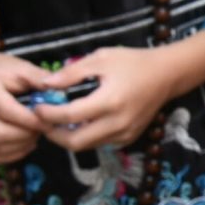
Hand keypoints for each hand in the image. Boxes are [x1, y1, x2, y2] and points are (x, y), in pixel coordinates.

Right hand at [0, 47, 48, 163]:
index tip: (51, 121)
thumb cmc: (2, 70)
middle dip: (28, 135)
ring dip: (23, 145)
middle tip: (43, 128)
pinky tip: (25, 141)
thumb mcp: (22, 68)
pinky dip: (14, 154)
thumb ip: (41, 79)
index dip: (33, 120)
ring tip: (35, 132)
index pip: (8, 112)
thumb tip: (61, 95)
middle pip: (1, 134)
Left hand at [30, 46, 185, 151]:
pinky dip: (86, 137)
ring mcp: (125, 133)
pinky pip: (100, 143)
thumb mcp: (101, 58)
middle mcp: (117, 122)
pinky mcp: (129, 138)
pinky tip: (81, 123)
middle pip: (76, 142)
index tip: (36, 107)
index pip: (70, 115)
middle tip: (43, 122)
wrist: (168, 74)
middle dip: (54, 134)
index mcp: (109, 100)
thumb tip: (46, 85)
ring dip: (68, 137)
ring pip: (87, 146)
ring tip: (58, 122)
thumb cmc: (133, 62)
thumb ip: (71, 73)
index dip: (48, 114)